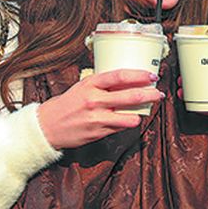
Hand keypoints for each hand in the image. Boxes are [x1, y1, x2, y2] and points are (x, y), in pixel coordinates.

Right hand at [36, 69, 161, 149]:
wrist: (48, 126)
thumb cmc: (68, 104)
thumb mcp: (82, 86)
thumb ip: (103, 84)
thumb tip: (127, 80)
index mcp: (91, 83)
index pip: (120, 76)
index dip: (139, 75)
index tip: (152, 76)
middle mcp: (94, 99)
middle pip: (130, 96)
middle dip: (150, 95)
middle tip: (159, 93)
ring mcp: (97, 117)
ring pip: (130, 116)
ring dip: (142, 113)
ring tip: (147, 109)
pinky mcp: (98, 132)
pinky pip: (121, 127)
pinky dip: (129, 123)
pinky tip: (131, 119)